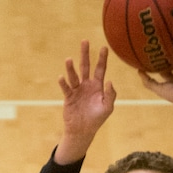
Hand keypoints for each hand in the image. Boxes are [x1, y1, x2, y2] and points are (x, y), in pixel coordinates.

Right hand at [54, 41, 116, 163]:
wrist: (83, 131)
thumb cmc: (96, 119)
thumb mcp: (107, 108)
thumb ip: (110, 95)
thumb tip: (109, 81)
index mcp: (97, 86)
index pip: (100, 69)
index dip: (102, 59)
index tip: (104, 47)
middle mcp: (86, 85)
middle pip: (86, 66)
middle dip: (85, 54)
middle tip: (85, 41)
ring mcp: (77, 90)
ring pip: (74, 75)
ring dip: (71, 68)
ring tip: (68, 59)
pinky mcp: (68, 97)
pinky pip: (66, 88)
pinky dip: (63, 83)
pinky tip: (62, 77)